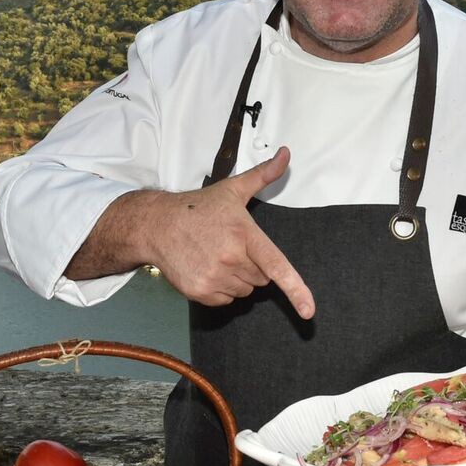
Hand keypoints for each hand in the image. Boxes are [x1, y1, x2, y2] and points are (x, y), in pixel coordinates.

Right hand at [140, 147, 314, 318]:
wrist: (156, 225)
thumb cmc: (197, 208)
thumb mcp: (232, 189)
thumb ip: (263, 175)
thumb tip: (286, 154)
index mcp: (244, 234)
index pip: (276, 265)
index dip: (296, 289)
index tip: (309, 311)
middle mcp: (230, 258)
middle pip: (262, 279)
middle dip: (252, 266)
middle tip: (230, 247)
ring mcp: (214, 277)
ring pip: (245, 291)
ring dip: (237, 279)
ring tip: (216, 256)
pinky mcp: (200, 291)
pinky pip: (226, 301)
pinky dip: (221, 290)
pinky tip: (207, 268)